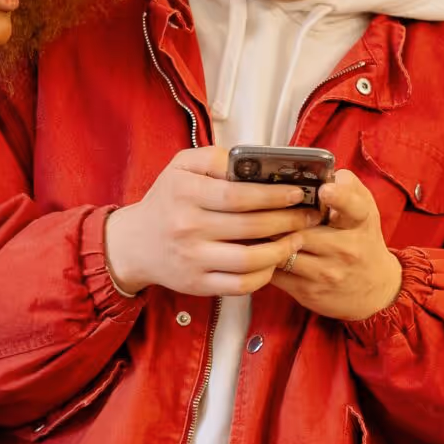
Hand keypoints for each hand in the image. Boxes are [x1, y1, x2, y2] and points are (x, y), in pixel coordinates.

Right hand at [104, 147, 319, 298]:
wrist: (135, 244)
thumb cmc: (167, 201)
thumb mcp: (181, 167)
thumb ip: (213, 158)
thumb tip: (248, 161)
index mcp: (185, 193)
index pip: (238, 196)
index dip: (273, 195)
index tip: (297, 192)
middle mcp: (187, 228)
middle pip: (250, 227)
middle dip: (288, 220)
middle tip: (308, 214)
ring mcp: (193, 259)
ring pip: (249, 260)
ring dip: (282, 250)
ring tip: (298, 238)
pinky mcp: (198, 284)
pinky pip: (240, 285)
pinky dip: (264, 275)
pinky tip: (275, 261)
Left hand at [271, 170, 404, 322]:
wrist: (375, 290)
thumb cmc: (363, 240)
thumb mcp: (365, 211)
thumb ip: (348, 187)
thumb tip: (326, 172)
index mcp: (360, 222)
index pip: (353, 207)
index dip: (339, 197)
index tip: (325, 190)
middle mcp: (347, 249)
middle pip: (302, 231)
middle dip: (278, 219)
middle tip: (257, 207)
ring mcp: (327, 273)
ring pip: (284, 251)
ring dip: (265, 239)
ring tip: (250, 227)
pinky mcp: (309, 292)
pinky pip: (276, 273)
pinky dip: (263, 259)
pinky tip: (256, 249)